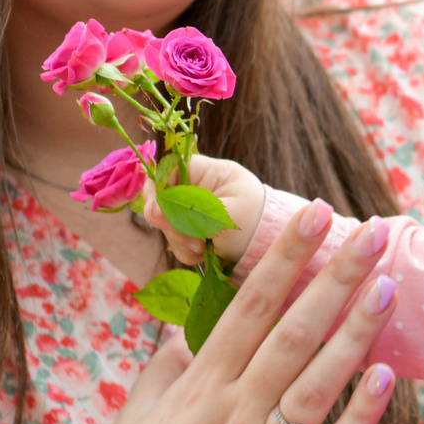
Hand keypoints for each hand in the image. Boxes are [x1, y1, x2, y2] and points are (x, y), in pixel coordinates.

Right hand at [44, 200, 399, 423]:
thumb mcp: (137, 416)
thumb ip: (171, 362)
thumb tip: (193, 317)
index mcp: (196, 389)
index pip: (250, 307)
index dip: (285, 257)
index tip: (315, 213)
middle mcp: (232, 417)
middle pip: (293, 334)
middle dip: (336, 278)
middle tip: (375, 231)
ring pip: (319, 385)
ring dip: (357, 333)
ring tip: (388, 287)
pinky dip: (359, 417)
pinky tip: (386, 377)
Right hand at [141, 151, 267, 267]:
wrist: (270, 247)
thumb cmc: (257, 223)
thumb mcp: (227, 216)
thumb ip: (190, 212)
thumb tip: (152, 212)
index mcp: (209, 172)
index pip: (168, 170)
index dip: (157, 190)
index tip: (157, 213)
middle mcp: (197, 188)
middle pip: (162, 200)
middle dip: (174, 224)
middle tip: (195, 239)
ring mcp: (192, 209)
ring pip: (166, 223)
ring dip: (181, 240)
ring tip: (204, 247)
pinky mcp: (191, 229)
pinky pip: (175, 240)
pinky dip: (186, 250)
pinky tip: (204, 253)